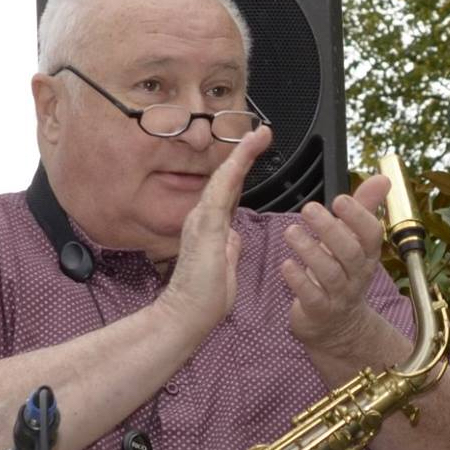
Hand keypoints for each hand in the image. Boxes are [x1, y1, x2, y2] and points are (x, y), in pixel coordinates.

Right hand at [157, 125, 269, 336]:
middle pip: (226, 178)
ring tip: (257, 136)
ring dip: (240, 156)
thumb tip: (234, 238)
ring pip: (222, 180)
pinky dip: (230, 174)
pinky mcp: (203, 228)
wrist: (187, 316)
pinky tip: (241, 158)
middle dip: (244, 154)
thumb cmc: (204, 298)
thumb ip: (229, 249)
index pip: (230, 191)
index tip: (257, 151)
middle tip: (262, 132)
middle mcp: (202, 218)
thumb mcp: (225, 267)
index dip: (242, 170)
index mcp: (210, 227)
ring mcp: (201, 221)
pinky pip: (218, 194)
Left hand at [282, 173, 393, 360]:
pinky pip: (311, 296)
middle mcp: (356, 275)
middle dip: (331, 230)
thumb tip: (383, 178)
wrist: (339, 327)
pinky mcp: (319, 310)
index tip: (340, 199)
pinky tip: (286, 264)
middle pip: (350, 252)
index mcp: (366, 255)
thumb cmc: (343, 273)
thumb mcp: (356, 241)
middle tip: (309, 209)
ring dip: (310, 250)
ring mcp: (338, 295)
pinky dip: (298, 279)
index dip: (358, 217)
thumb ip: (365, 208)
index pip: (372, 234)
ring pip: (329, 273)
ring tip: (291, 231)